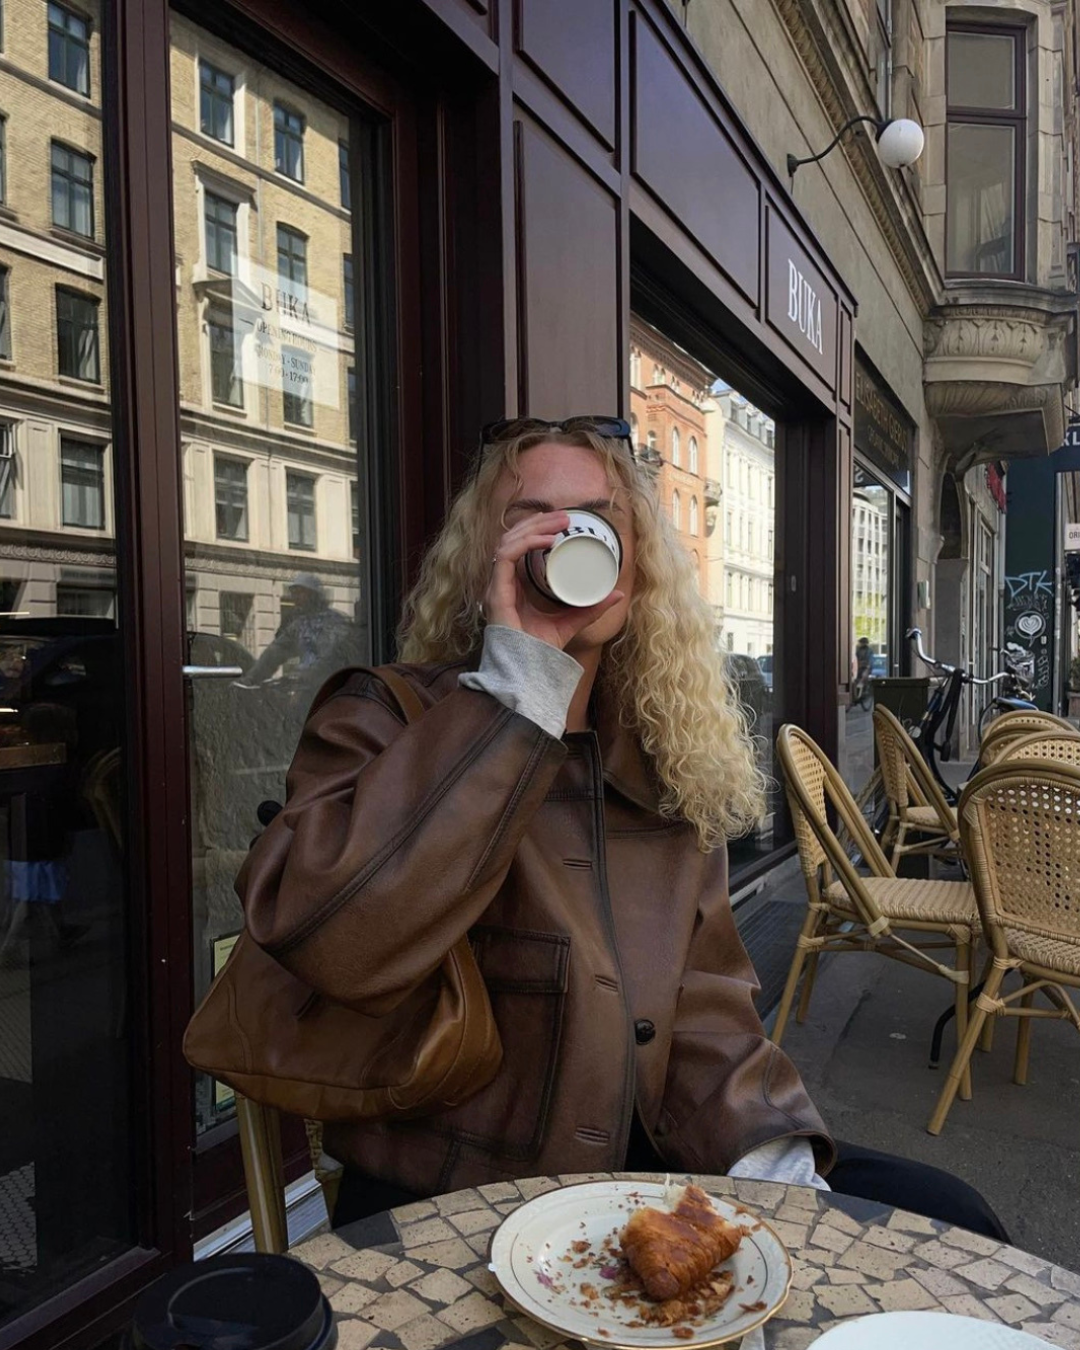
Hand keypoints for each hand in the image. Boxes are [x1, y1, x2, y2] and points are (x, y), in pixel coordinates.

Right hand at [483, 510, 624, 650]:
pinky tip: (547, 541)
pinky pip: (505, 557)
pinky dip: (525, 544)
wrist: (527, 673)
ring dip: (534, 527)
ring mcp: (496, 587)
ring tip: (559, 522)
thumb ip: (591, 608)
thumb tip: (618, 593)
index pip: (517, 545)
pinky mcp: (496, 593)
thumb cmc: (540, 651)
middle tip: (564, 516)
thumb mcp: (572, 622)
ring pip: (508, 541)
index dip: (536, 528)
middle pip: (512, 538)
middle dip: (538, 522)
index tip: (562, 521)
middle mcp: (501, 583)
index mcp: (512, 585)